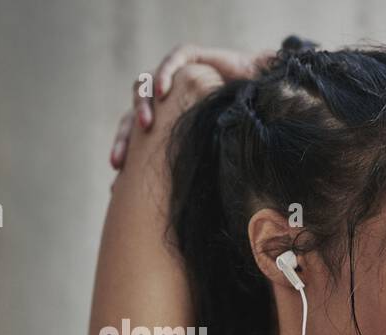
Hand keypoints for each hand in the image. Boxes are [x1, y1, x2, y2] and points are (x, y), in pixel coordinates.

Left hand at [109, 43, 275, 168]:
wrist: (268, 93)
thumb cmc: (245, 127)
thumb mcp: (221, 155)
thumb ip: (210, 174)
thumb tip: (212, 227)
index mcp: (165, 121)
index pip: (136, 136)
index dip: (126, 153)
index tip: (118, 175)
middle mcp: (165, 99)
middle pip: (133, 114)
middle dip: (125, 137)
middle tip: (121, 160)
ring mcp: (176, 75)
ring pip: (145, 86)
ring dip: (142, 106)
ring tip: (146, 124)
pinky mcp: (190, 56)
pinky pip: (172, 62)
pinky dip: (166, 74)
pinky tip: (164, 91)